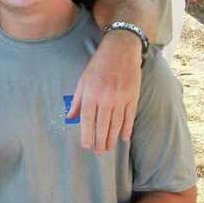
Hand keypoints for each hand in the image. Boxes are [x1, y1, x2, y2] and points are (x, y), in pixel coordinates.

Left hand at [67, 28, 141, 151]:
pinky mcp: (133, 97)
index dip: (87, 135)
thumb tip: (70, 118)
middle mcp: (106, 98)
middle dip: (100, 141)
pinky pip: (129, 117)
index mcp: (91, 94)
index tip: (86, 145)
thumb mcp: (83, 80)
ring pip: (116, 124)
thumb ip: (77, 100)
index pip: (88, 120)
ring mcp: (121, 99)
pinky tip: (124, 138)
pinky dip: (127, 129)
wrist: (121, 50)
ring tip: (108, 149)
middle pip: (102, 126)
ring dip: (112, 138)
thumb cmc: (99, 65)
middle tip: (98, 152)